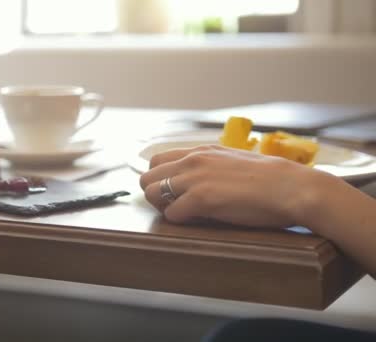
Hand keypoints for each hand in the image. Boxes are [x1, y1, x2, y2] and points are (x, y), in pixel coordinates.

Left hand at [139, 145, 336, 227]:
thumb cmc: (269, 180)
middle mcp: (193, 160)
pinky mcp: (202, 198)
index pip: (156, 160)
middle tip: (173, 206)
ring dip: (162, 207)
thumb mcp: (232, 162)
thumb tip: (194, 182)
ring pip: (151, 193)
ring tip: (184, 214)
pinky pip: (171, 213)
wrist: (292, 187)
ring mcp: (195, 178)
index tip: (172, 193)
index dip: (159, 180)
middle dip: (154, 194)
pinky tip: (196, 220)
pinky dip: (179, 220)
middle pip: (146, 177)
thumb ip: (209, 167)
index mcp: (200, 151)